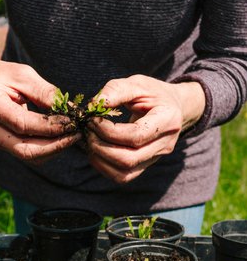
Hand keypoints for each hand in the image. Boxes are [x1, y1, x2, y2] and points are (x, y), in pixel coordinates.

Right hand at [0, 58, 80, 161]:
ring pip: (26, 155)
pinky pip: (25, 152)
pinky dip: (45, 148)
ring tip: (71, 137)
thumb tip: (70, 111)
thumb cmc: (1, 75)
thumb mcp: (23, 74)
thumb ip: (44, 92)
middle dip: (54, 146)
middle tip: (75, 136)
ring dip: (52, 150)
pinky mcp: (0, 145)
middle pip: (24, 149)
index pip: (23, 124)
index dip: (49, 127)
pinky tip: (59, 139)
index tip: (71, 122)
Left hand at [86, 75, 205, 182]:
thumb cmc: (153, 94)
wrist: (171, 108)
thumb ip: (116, 90)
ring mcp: (155, 159)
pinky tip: (95, 151)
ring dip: (100, 160)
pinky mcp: (145, 166)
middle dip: (101, 147)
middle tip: (88, 131)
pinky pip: (122, 176)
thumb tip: (93, 106)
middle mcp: (164, 145)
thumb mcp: (138, 84)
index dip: (109, 131)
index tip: (93, 119)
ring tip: (89, 141)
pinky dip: (103, 166)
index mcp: (168, 121)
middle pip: (129, 159)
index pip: (136, 136)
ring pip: (124, 173)